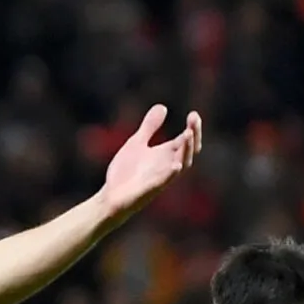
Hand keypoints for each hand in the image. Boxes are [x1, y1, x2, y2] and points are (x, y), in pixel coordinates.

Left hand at [99, 105, 202, 221]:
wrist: (110, 196)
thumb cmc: (126, 172)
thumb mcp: (137, 143)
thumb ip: (150, 127)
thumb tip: (163, 106)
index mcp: (166, 155)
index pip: (186, 140)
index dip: (192, 127)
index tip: (193, 113)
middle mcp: (167, 166)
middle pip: (188, 151)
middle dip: (193, 135)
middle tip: (194, 119)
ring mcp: (160, 179)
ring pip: (181, 166)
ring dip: (185, 151)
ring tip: (188, 134)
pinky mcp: (150, 190)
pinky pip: (163, 183)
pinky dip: (170, 175)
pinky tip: (175, 166)